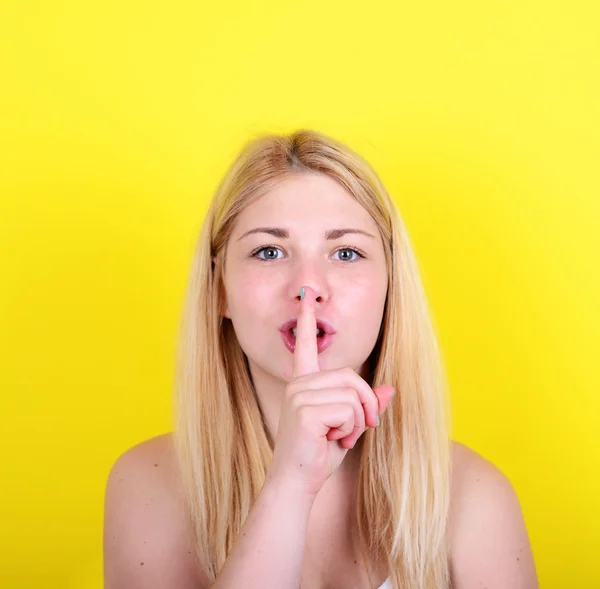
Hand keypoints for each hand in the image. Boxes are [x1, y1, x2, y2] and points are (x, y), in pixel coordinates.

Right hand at [266, 286, 394, 497]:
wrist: (297, 482)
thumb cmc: (319, 453)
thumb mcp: (348, 426)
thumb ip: (366, 405)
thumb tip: (390, 389)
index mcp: (304, 382)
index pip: (306, 345)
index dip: (306, 319)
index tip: (305, 296)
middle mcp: (299, 383)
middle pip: (352, 376)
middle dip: (365, 404)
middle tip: (358, 428)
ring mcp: (299, 394)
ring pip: (352, 394)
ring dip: (358, 421)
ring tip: (340, 437)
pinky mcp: (305, 409)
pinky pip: (348, 410)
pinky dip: (351, 430)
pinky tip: (333, 441)